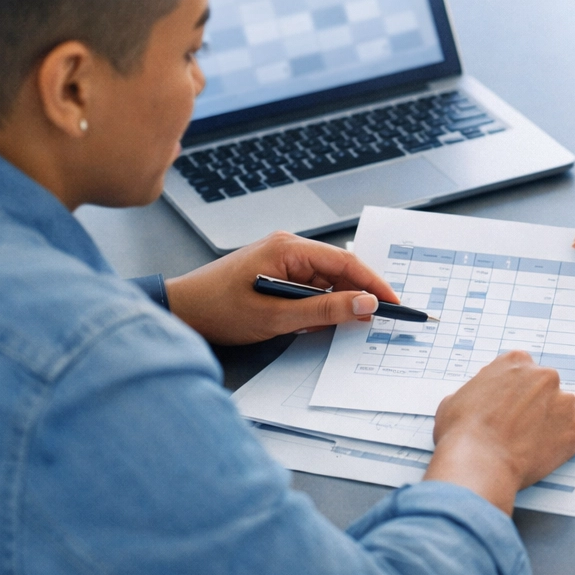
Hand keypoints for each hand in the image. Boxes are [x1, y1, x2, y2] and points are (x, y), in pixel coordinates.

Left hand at [164, 231, 399, 344]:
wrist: (180, 311)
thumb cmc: (219, 309)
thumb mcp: (277, 317)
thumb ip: (325, 311)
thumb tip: (366, 305)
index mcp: (289, 248)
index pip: (345, 262)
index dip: (373, 284)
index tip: (394, 303)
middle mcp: (288, 247)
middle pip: (338, 271)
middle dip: (359, 295)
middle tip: (380, 320)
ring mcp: (281, 260)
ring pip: (325, 282)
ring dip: (338, 303)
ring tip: (351, 327)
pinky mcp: (275, 274)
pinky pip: (310, 288)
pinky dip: (320, 305)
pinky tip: (322, 323)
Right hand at [424, 351, 574, 514]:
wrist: (477, 461)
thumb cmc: (462, 432)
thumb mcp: (455, 399)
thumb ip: (476, 391)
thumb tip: (477, 400)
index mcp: (515, 362)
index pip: (524, 370)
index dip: (516, 391)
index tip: (511, 406)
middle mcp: (544, 376)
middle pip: (547, 387)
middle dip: (537, 405)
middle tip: (521, 428)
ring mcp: (563, 402)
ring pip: (566, 409)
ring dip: (555, 422)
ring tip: (534, 444)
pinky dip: (571, 443)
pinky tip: (552, 453)